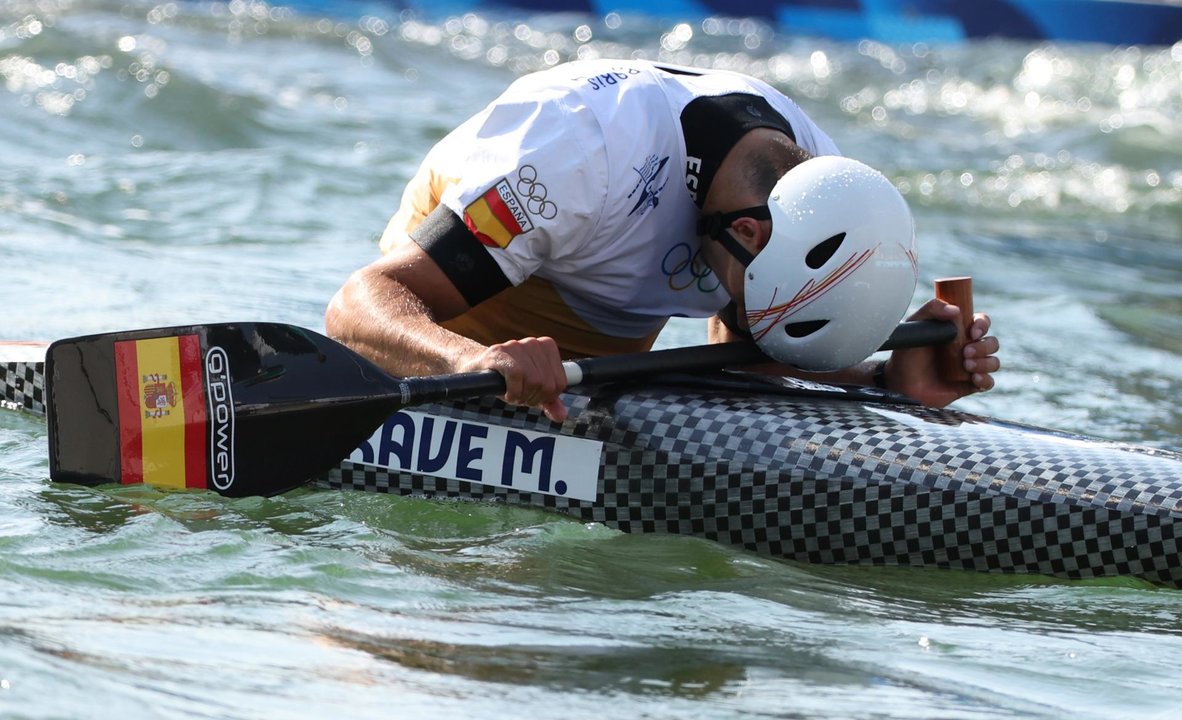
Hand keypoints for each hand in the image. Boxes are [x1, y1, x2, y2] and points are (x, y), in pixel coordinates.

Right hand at [459, 336, 568, 421]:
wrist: (476, 369)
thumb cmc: (508, 378)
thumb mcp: (532, 390)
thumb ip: (549, 401)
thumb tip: (561, 416)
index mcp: (547, 347)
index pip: (560, 383)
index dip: (546, 397)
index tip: (531, 395)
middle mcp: (534, 343)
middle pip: (547, 385)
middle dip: (533, 398)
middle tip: (519, 395)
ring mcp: (517, 345)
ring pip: (534, 381)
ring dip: (521, 396)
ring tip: (511, 393)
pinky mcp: (500, 352)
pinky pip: (517, 377)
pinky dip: (512, 392)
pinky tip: (505, 392)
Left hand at [884, 299, 999, 407]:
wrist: (900, 382)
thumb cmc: (906, 353)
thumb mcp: (914, 325)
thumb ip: (931, 309)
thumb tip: (955, 310)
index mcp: (957, 331)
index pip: (981, 322)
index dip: (983, 324)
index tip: (972, 331)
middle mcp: (966, 347)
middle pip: (992, 342)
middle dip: (984, 346)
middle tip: (965, 352)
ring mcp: (969, 367)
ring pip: (993, 361)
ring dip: (985, 362)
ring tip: (966, 366)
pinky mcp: (968, 385)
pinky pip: (988, 382)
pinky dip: (985, 379)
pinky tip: (973, 378)